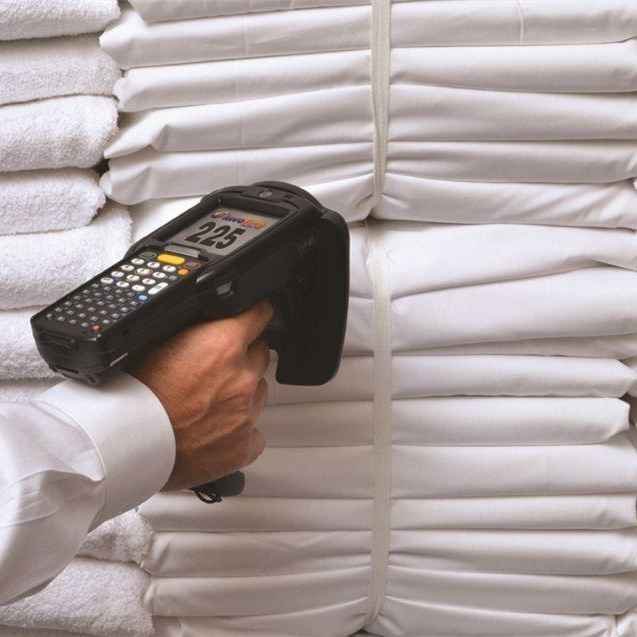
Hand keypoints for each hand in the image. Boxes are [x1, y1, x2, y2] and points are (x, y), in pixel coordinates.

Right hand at [130, 300, 272, 490]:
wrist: (126, 445)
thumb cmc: (134, 397)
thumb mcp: (162, 343)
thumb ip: (198, 333)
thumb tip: (211, 324)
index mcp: (224, 346)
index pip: (259, 315)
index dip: (254, 315)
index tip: (254, 316)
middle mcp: (241, 379)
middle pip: (260, 356)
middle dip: (243, 358)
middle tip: (215, 370)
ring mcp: (246, 414)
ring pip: (258, 394)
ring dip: (242, 394)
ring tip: (209, 403)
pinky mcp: (243, 447)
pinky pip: (254, 433)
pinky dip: (240, 431)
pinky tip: (216, 431)